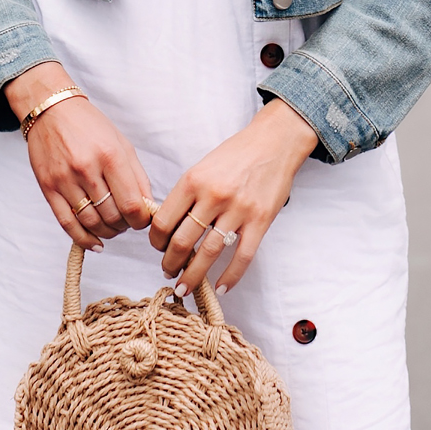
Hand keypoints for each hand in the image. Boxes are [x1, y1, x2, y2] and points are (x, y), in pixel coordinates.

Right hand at [5, 63, 153, 251]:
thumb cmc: (90, 126)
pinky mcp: (48, 187)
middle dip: (124, 225)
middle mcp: (86, 168)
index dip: (141, 220)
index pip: (131, 204)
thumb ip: (137, 176)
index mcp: (110, 155)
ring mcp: (65, 179)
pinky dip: (84, 239)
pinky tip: (96, 242)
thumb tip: (148, 208)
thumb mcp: (121, 144)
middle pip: (112, 216)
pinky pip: (67, 223)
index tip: (143, 220)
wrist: (51, 110)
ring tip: (113, 228)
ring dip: (107, 233)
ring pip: (91, 222)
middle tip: (127, 222)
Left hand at [149, 100, 317, 295]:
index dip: (156, 240)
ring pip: (209, 253)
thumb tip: (169, 226)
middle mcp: (213, 196)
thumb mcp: (202, 167)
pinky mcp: (260, 220)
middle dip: (170, 263)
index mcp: (193, 180)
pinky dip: (230, 276)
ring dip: (193, 275)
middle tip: (167, 273)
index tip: (157, 247)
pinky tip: (220, 287)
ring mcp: (238, 209)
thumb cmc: (236, 154)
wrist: (274, 141)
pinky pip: (242, 256)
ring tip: (184, 286)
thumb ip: (187, 195)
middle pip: (182, 241)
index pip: (164, 220)